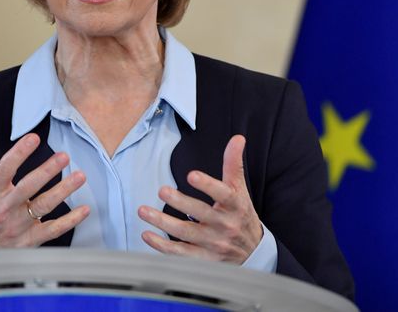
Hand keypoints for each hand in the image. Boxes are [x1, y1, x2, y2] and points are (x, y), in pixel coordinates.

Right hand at [0, 129, 88, 248]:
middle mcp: (5, 208)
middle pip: (29, 187)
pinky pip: (52, 230)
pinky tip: (84, 210)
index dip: (19, 153)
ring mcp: (18, 225)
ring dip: (63, 191)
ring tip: (79, 177)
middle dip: (47, 171)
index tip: (33, 138)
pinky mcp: (29, 240)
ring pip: (44, 206)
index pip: (5, 168)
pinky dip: (70, 221)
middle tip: (63, 156)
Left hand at [138, 135, 262, 262]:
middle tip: (162, 189)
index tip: (191, 175)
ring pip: (186, 234)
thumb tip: (237, 138)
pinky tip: (147, 235)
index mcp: (234, 205)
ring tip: (143, 211)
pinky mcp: (204, 259)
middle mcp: (224, 225)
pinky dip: (163, 247)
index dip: (208, 185)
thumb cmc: (241, 214)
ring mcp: (213, 244)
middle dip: (180, 202)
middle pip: (201, 214)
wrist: (253, 253)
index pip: (223, 194)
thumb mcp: (240, 190)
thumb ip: (234, 164)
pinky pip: (181, 254)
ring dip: (163, 223)